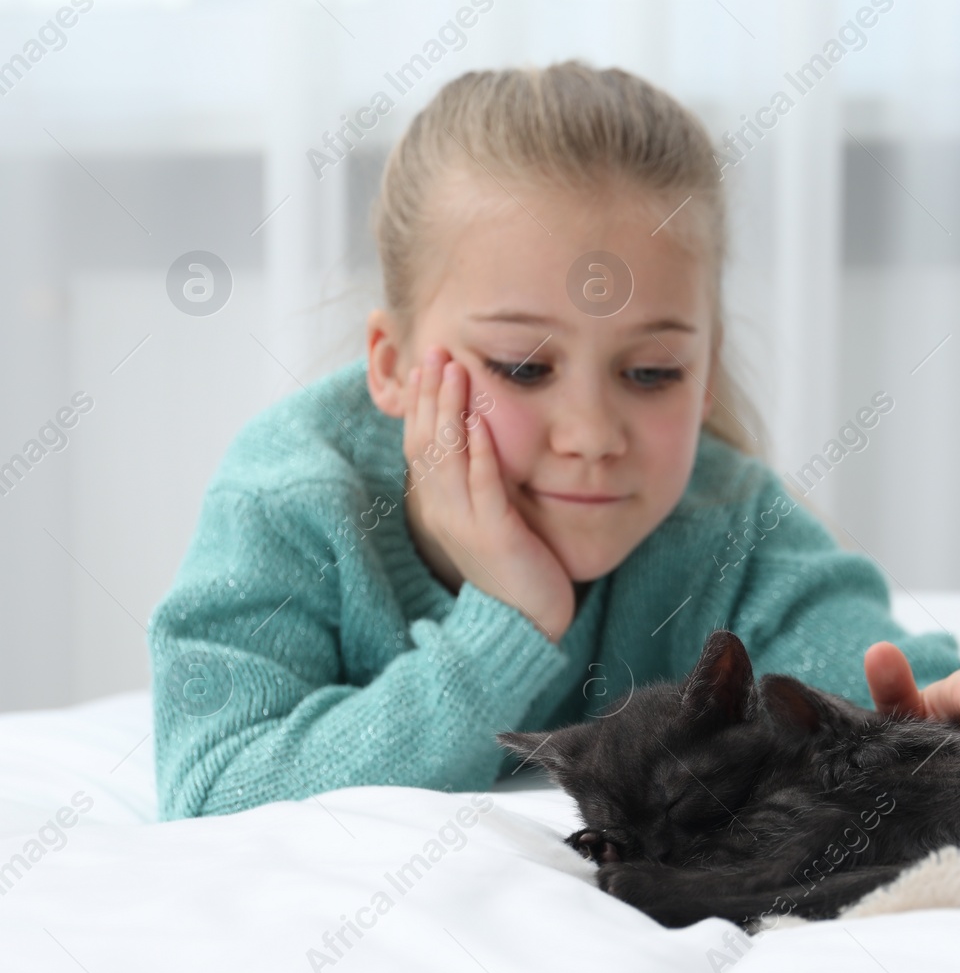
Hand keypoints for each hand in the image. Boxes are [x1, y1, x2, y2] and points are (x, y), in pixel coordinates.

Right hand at [402, 346, 575, 640]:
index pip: (420, 441)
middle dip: (432, 393)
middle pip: (426, 440)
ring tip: (455, 370)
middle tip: (436, 349)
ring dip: (451, 410)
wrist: (525, 623)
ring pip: (448, 457)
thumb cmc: (513, 566)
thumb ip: (479, 479)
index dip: (423, 401)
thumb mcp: (487, 515)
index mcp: (438, 504)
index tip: (429, 361)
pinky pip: (483, 487)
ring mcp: (463, 524)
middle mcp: (441, 511)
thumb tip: (479, 436)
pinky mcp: (493, 536)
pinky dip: (481, 452)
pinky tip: (483, 422)